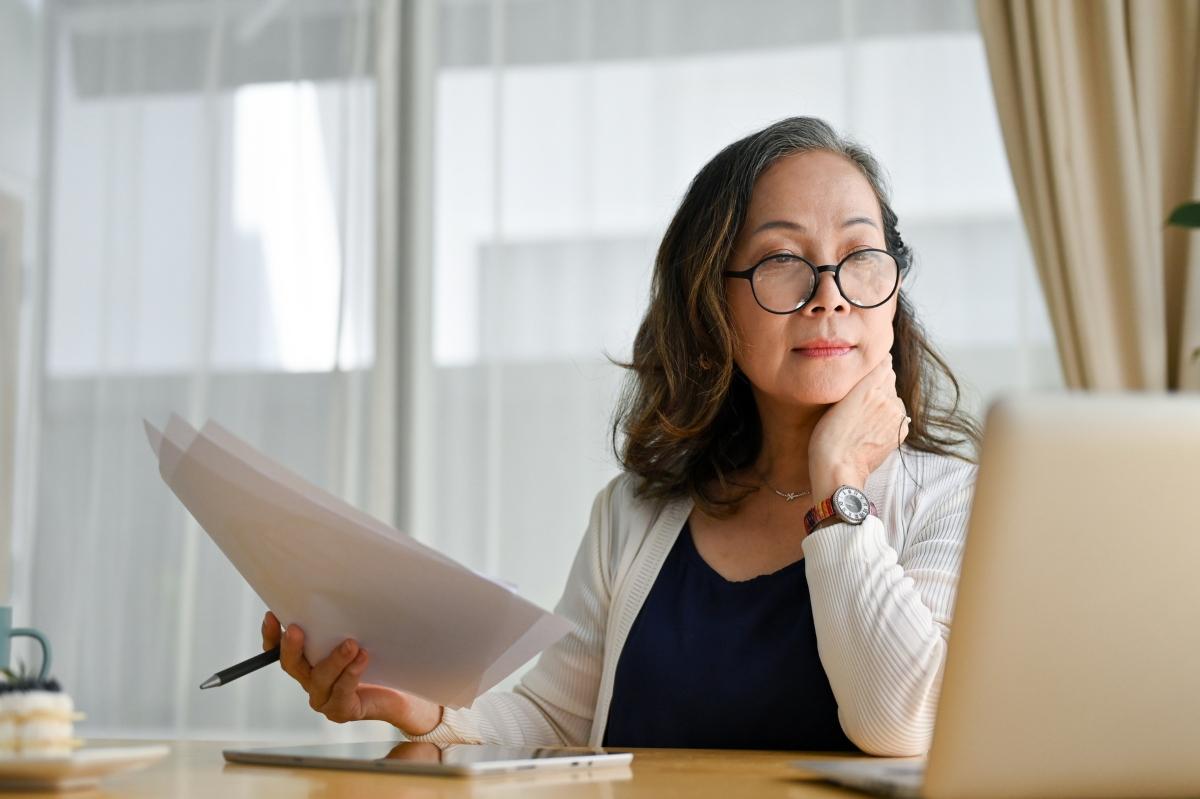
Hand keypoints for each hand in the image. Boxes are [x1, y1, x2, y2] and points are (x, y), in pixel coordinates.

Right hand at [261, 611, 442, 734]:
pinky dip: (352, 673)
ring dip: (334, 660)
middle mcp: (311, 680)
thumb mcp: (358, 634)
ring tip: (350, 643)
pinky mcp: (342, 710)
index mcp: (307, 662)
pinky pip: (343, 691)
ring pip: (320, 678)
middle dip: (292, 647)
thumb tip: (343, 587)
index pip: (278, 651)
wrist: (402, 693)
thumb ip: (344, 620)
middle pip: (292, 665)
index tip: (272, 614)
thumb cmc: (378, 659)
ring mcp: (324, 698)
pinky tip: (363, 658)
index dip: (271, 635)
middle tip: (296, 629)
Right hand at [808, 356, 908, 502]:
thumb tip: (879, 363)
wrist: (839, 468)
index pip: (883, 362)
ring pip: (894, 398)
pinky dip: (889, 418)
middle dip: (878, 385)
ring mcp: (896, 415)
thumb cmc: (828, 436)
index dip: (873, 366)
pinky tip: (872, 428)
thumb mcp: (836, 400)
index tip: (863, 374)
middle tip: (858, 402)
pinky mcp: (901, 430)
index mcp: (868, 386)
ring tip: (863, 418)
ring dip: (884, 402)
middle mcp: (887, 397)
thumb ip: (859, 380)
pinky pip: (898, 415)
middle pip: (889, 380)